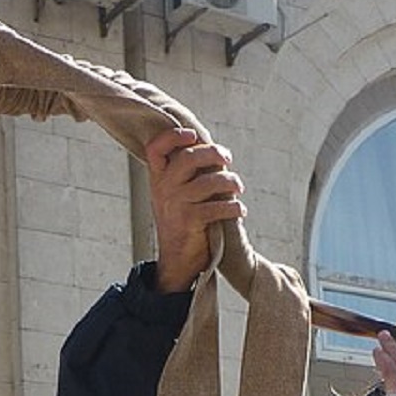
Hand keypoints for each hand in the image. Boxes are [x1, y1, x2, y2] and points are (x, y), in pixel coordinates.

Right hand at [146, 127, 244, 292]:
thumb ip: (186, 174)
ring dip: (230, 182)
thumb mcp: (176, 196)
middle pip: (189, 157)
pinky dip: (233, 207)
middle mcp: (164, 188)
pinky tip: (240, 210)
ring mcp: (176, 204)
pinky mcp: (189, 221)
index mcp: (158, 179)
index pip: (156, 148)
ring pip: (208, 181)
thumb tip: (212, 150)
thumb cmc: (183, 223)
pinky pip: (217, 207)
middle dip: (213, 153)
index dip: (173, 136)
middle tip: (228, 159)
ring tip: (239, 189)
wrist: (177, 260)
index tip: (193, 135)